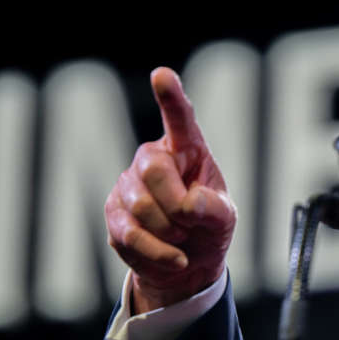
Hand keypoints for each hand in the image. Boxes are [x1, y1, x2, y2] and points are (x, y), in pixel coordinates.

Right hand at [105, 67, 235, 312]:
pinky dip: (158, 252)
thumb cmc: (207, 228)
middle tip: (191, 223)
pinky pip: (131, 234)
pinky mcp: (113, 213)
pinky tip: (174, 258)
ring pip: (141, 205)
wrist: (186, 264)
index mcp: (186, 149)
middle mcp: (152, 159)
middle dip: (177, 205)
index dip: (170, 97)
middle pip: (154, 169)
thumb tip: (191, 205)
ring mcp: (128, 185)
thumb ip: (216, 209)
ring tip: (181, 238)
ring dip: (170, 232)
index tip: (162, 75)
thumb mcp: (225, 218)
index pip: (179, 119)